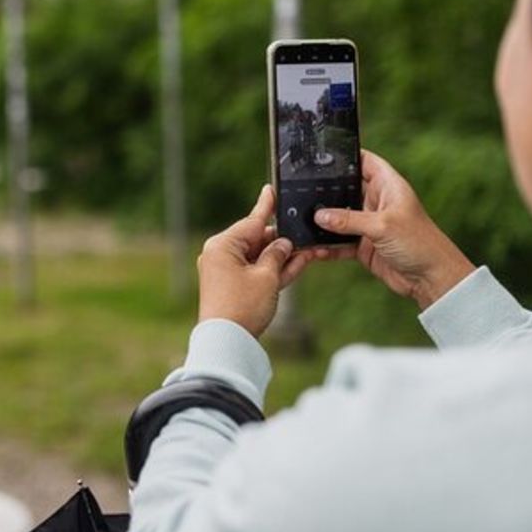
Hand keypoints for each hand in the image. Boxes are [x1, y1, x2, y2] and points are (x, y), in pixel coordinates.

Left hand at [197, 184, 322, 336]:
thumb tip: (284, 243)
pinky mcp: (233, 286)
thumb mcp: (266, 277)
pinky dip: (275, 269)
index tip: (271, 189)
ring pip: (260, 257)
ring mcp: (225, 271)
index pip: (252, 221)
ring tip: (310, 249)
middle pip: (257, 239)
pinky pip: (257, 272)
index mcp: (222, 245)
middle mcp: (220, 255)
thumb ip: (278, 255)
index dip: (267, 206)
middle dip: (283, 239)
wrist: (228, 342)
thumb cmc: (242, 306)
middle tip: (306, 233)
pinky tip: (299, 262)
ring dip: (283, 256)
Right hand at [314, 149, 474, 308]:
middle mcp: (377, 202)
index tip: (323, 154)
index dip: (347, 155)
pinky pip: (339, 242)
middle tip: (301, 189)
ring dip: (324, 222)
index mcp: (388, 187)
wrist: (431, 279)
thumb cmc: (420, 243)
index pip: (365, 161)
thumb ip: (349, 220)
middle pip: (346, 189)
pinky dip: (328, 245)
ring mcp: (369, 224)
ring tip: (302, 221)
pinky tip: (315, 248)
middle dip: (326, 191)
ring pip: (340, 217)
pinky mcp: (364, 246)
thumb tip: (320, 216)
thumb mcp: (382, 226)